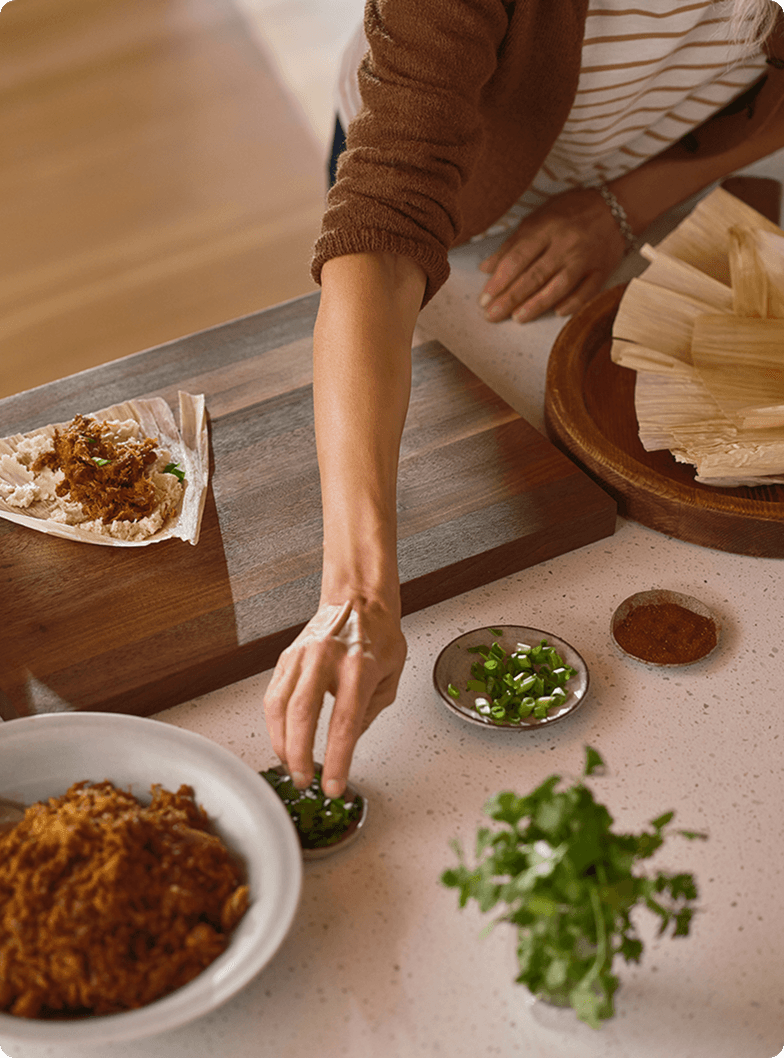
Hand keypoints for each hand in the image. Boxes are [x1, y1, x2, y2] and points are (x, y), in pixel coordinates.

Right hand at [263, 598, 406, 797]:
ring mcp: (302, 656)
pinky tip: (282, 739)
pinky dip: (274, 724)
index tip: (333, 784)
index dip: (337, 759)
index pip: (344, 722)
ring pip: (280, 706)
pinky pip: (273, 696)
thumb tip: (350, 742)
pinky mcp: (287, 658)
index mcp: (360, 666)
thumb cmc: (379, 634)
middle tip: (304, 780)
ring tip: (291, 766)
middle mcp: (326, 659)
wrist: (357, 599)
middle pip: (303, 714)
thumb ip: (372, 711)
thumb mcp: (392, 674)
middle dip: (299, 755)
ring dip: (282, 743)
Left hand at [478, 188, 628, 322]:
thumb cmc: (570, 212)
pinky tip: (556, 313)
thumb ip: (512, 244)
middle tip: (492, 315)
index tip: (485, 298)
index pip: (517, 258)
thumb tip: (486, 268)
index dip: (499, 280)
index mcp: (546, 228)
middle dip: (510, 298)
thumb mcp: (537, 218)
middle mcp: (565, 244)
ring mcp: (585, 259)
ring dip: (536, 305)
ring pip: (558, 287)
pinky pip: (587, 291)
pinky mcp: (602, 270)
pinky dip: (572, 303)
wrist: (616, 207)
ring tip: (517, 318)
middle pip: (534, 276)